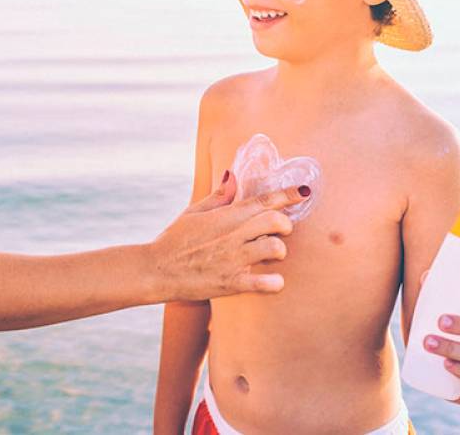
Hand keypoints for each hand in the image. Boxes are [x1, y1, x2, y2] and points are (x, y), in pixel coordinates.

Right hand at [147, 171, 308, 301]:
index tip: (303, 191)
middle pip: (275, 221)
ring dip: (278, 251)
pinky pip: (264, 283)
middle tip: (279, 230)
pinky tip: (272, 281)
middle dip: (285, 224)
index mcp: (224, 216)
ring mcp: (233, 259)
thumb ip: (218, 196)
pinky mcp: (232, 283)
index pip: (262, 200)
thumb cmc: (174, 240)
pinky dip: (274, 283)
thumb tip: (233, 175)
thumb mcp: (193, 212)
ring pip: (274, 248)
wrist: (156, 269)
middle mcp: (232, 235)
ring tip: (270, 255)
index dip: (287, 194)